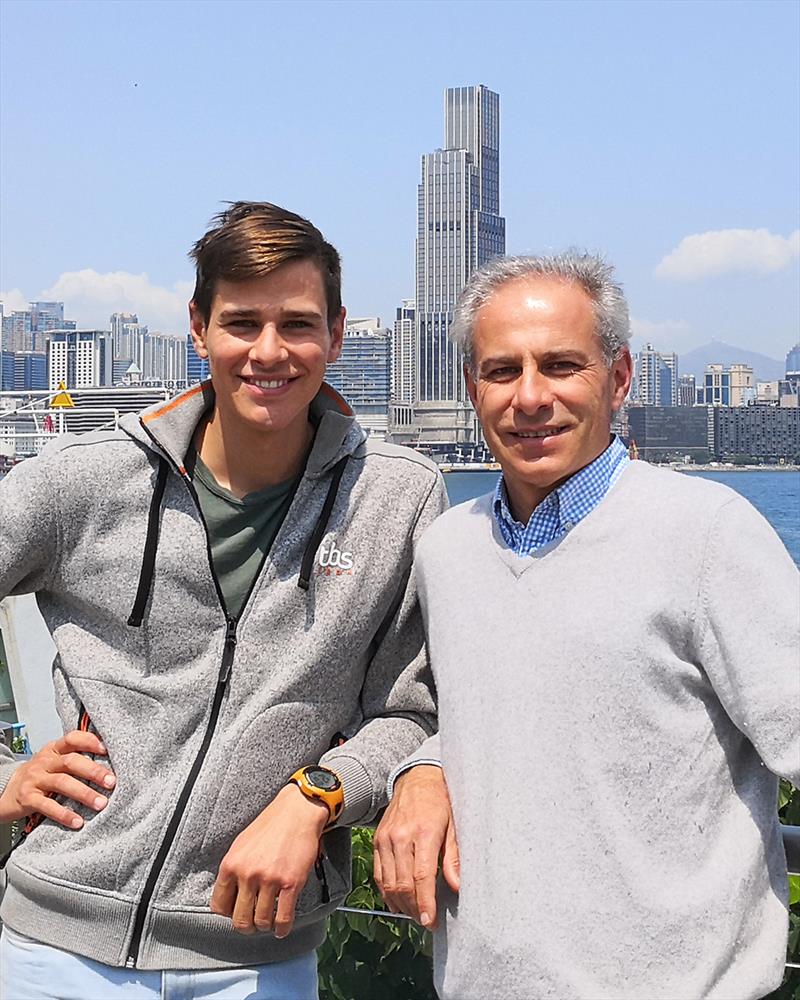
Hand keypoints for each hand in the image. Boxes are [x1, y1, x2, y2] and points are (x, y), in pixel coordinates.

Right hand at [0, 730, 114, 827]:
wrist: (6, 790)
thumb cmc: (40, 775)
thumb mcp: (54, 761)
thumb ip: (76, 759)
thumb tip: (110, 764)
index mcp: (54, 749)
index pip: (73, 738)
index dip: (90, 742)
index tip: (108, 750)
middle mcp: (45, 761)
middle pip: (71, 761)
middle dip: (93, 771)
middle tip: (112, 782)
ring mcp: (35, 779)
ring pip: (62, 783)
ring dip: (84, 793)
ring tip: (101, 803)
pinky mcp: (28, 799)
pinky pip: (48, 806)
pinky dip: (64, 814)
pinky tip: (78, 821)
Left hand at [210, 784, 328, 937]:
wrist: (297, 811)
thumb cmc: (269, 826)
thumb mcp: (241, 845)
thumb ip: (233, 870)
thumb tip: (228, 895)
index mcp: (231, 864)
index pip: (219, 906)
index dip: (228, 914)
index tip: (236, 913)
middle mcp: (247, 874)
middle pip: (240, 920)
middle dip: (246, 926)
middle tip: (253, 923)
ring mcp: (270, 879)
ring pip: (261, 921)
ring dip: (265, 926)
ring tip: (269, 922)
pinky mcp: (291, 883)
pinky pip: (284, 918)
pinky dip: (282, 929)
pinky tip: (281, 928)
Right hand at [373, 764, 458, 929]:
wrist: (417, 778)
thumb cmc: (440, 801)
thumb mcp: (454, 824)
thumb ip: (454, 856)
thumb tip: (456, 886)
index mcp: (424, 832)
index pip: (421, 876)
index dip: (425, 902)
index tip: (430, 921)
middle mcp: (401, 836)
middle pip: (402, 884)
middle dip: (414, 908)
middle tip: (427, 920)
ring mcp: (386, 839)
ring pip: (388, 882)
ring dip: (401, 904)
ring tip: (415, 913)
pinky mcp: (377, 840)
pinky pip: (378, 873)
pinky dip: (386, 891)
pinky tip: (398, 901)